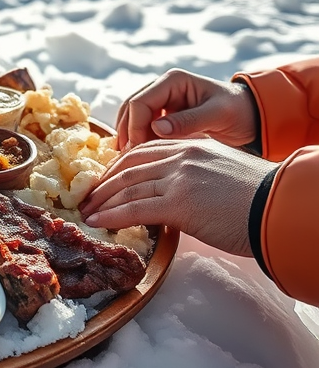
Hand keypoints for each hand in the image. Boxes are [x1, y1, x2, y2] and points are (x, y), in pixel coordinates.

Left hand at [80, 138, 271, 256]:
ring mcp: (178, 178)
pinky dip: (112, 216)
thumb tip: (181, 192)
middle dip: (103, 185)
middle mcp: (181, 156)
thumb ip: (196, 174)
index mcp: (191, 145)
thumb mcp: (223, 172)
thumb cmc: (259, 197)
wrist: (281, 206)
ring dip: (102, 202)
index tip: (105, 180)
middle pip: (128, 167)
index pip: (143, 151)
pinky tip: (99, 223)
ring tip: (87, 214)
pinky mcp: (179, 203)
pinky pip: (135, 209)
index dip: (118, 167)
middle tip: (87, 199)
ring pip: (128, 188)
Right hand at [115, 68, 257, 149]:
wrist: (250, 116)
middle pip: (130, 108)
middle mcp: (162, 87)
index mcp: (173, 80)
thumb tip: (156, 128)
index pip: (140, 102)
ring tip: (131, 159)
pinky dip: (138, 140)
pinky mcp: (163, 115)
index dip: (134, 126)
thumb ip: (189, 121)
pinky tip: (140, 157)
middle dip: (127, 132)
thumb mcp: (218, 115)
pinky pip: (142, 126)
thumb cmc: (238, 111)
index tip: (138, 150)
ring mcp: (161, 101)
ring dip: (129, 136)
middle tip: (129, 157)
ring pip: (132, 117)